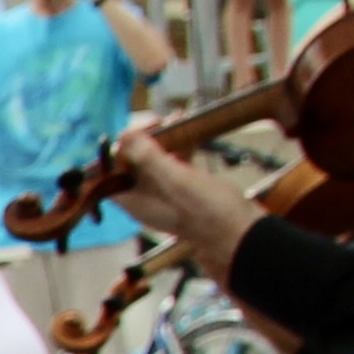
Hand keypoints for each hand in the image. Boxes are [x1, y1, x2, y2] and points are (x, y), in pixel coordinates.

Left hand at [102, 127, 259, 276]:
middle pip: (131, 166)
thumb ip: (149, 158)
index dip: (117, 151)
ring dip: (161, 141)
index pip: (109, 175)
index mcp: (135, 202)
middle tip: (158, 123)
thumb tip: (125, 135)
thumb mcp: (177, 180)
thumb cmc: (210, 212)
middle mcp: (146, 200)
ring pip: (154, 163)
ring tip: (175, 120)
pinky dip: (180, 149)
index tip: (134, 132)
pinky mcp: (186, 192)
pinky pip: (176, 166)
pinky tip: (190, 133)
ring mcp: (167, 196)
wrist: (244, 234)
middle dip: (141, 141)